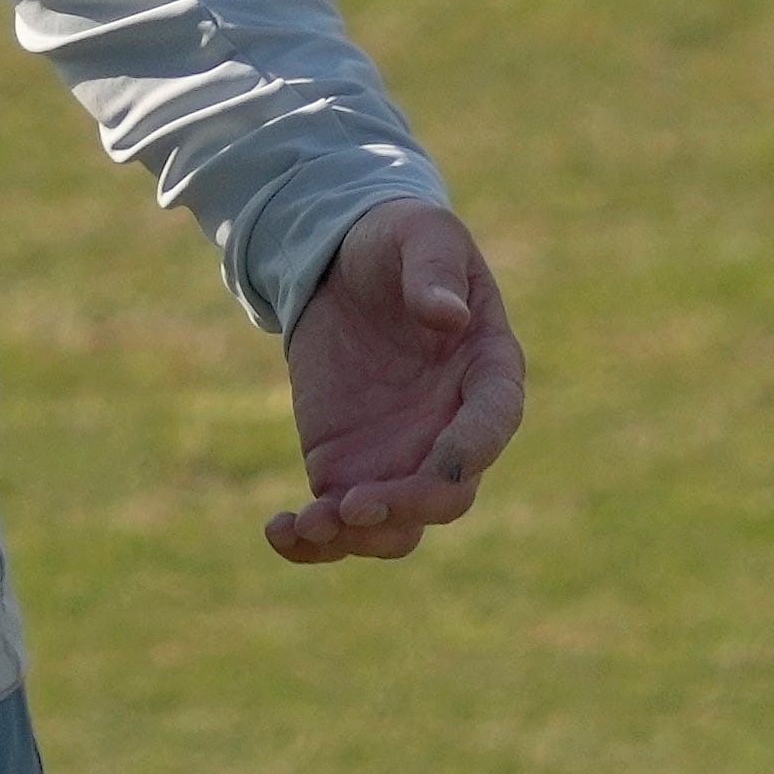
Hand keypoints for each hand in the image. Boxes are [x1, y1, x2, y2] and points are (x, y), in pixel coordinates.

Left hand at [265, 200, 526, 564]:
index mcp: (487, 371)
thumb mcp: (420, 233)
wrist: (342, 265)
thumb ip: (434, 271)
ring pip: (396, 524)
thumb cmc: (398, 243)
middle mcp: (451, 430)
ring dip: (358, 537)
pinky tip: (280, 532)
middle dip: (407, 505)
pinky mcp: (349, 468)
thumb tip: (448, 314)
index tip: (444, 463)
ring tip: (309, 524)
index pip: (493, 420)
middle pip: (446, 492)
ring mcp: (401, 458)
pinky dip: (313, 540)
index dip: (473, 447)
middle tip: (355, 504)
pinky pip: (340, 520)